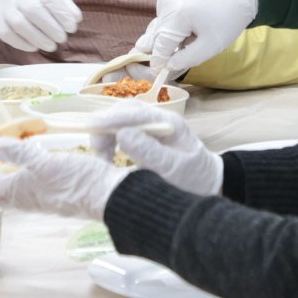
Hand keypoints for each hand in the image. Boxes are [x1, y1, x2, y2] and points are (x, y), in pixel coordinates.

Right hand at [0, 0, 81, 52]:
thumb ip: (59, 0)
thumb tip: (76, 18)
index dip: (62, 13)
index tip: (72, 26)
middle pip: (35, 10)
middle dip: (52, 27)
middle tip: (62, 38)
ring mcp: (2, 7)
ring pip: (22, 25)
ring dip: (40, 39)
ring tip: (51, 45)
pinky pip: (11, 36)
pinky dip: (25, 44)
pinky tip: (35, 46)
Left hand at [0, 137, 123, 219]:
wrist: (111, 198)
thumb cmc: (74, 182)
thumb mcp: (43, 163)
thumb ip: (18, 153)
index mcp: (21, 192)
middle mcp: (31, 196)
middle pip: (0, 189)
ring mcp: (47, 194)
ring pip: (19, 185)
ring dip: (7, 172)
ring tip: (0, 158)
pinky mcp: (64, 188)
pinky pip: (40, 177)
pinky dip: (33, 165)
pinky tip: (39, 152)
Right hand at [89, 103, 221, 195]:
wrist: (206, 185)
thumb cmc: (193, 180)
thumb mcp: (172, 169)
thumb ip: (149, 151)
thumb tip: (121, 134)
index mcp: (168, 123)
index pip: (134, 113)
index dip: (111, 119)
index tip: (91, 128)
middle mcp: (159, 119)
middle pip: (124, 111)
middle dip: (105, 126)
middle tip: (98, 152)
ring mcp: (152, 126)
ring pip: (120, 119)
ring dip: (105, 134)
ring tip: (102, 159)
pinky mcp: (145, 135)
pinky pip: (121, 129)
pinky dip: (109, 140)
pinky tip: (108, 157)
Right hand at [135, 0, 257, 77]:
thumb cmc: (227, 21)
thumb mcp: (210, 46)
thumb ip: (186, 59)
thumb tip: (167, 66)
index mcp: (177, 13)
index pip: (160, 44)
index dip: (158, 61)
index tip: (157, 74)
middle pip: (157, 32)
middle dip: (166, 46)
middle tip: (178, 54)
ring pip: (159, 22)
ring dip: (169, 34)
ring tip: (191, 33)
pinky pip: (164, 11)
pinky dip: (171, 21)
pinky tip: (188, 20)